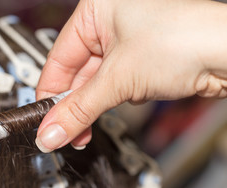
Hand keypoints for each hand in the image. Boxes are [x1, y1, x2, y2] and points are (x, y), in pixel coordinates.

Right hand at [35, 0, 226, 152]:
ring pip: (95, 83)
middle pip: (75, 74)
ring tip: (83, 130)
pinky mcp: (141, 62)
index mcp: (95, 11)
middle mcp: (108, 24)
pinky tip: (112, 110)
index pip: (57, 58)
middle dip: (71, 107)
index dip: (49, 93)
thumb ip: (79, 109)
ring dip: (91, 107)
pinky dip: (111, 102)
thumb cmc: (186, 39)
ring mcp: (125, 44)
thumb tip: (50, 131)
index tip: (44, 121)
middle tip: (63, 133)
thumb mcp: (118, 78)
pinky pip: (114, 86)